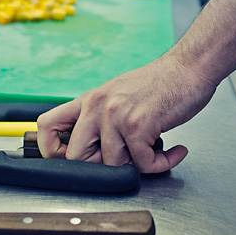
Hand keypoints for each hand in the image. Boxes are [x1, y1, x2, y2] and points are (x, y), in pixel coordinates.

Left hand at [37, 54, 216, 172]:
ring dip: (136, 164)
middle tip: (123, 159)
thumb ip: (99, 119)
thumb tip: (91, 152)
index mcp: (88, 100)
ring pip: (112, 163)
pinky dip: (161, 164)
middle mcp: (96, 106)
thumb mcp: (116, 96)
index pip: (47, 124)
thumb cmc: (156, 85)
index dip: (49, 149)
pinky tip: (172, 152)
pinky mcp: (138, 124)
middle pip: (76, 155)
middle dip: (99, 167)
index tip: (65, 159)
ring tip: (154, 151)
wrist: (188, 67)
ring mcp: (116, 115)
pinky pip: (142, 163)